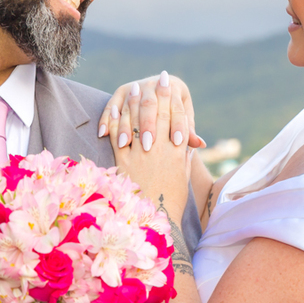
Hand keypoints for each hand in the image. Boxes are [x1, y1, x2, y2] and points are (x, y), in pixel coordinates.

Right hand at [98, 71, 205, 150]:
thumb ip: (189, 132)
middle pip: (151, 105)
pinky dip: (106, 119)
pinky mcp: (121, 92)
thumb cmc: (174, 116)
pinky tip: (103, 134)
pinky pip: (111, 105)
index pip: (177, 108)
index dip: (178, 125)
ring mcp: (136, 86)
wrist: (158, 95)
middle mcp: (154, 84)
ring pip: (130, 105)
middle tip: (149, 145)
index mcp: (175, 87)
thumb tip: (200, 144)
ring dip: (125, 126)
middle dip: (149, 125)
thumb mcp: (184, 121)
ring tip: (125, 144)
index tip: (178, 143)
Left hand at [111, 73, 191, 220]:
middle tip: (151, 80)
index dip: (170, 97)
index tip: (168, 82)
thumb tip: (186, 143)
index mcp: (176, 152)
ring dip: (134, 102)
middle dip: (153, 94)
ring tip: (133, 88)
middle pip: (155, 114)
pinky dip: (117, 121)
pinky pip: (118, 137)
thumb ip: (183, 157)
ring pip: (136, 122)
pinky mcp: (123, 164)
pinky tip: (117, 110)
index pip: (172, 116)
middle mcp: (159, 150)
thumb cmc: (171, 200)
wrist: (155, 221)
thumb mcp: (181, 176)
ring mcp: (140, 156)